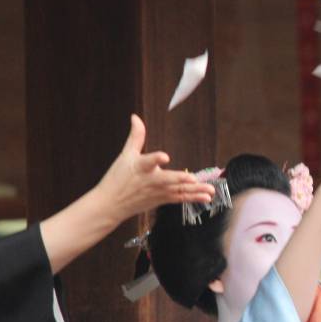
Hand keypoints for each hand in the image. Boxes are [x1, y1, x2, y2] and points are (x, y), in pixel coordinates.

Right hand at [92, 114, 214, 223]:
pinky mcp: (162, 199)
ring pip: (178, 191)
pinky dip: (193, 198)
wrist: (111, 204)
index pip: (147, 161)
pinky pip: (180, 199)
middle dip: (179, 179)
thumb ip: (135, 136)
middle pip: (166, 180)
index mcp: (140, 167)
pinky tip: (206, 197)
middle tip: (192, 179)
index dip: (155, 159)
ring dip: (195, 191)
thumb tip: (135, 117)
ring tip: (209, 190)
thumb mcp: (125, 155)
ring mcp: (157, 192)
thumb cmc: (117, 178)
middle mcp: (150, 180)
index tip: (164, 156)